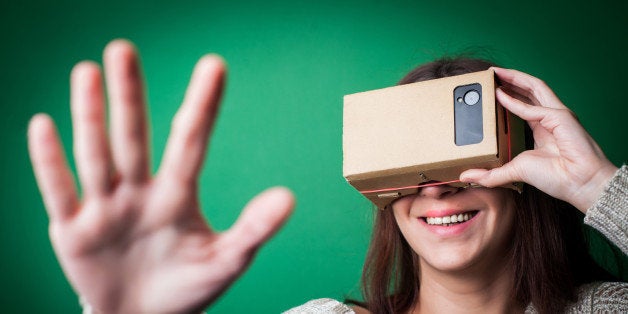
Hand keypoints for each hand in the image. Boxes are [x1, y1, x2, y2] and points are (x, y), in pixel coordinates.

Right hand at [27, 40, 294, 312]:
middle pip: (135, 137)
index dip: (202, 105)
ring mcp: (105, 207)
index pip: (191, 142)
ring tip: (86, 73)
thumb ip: (253, 229)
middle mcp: (140, 191)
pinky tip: (43, 125)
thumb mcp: (226, 260)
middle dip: (130, 96)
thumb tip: (289, 197)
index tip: (214, 65)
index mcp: (178, 195)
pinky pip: (59, 192)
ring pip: (97, 156)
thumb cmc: (188, 287)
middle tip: (123, 49)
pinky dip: (49, 162)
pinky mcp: (73, 230)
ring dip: (90, 117)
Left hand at [460, 67, 616, 212]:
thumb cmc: (556, 177)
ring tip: (495, 72)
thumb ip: (490, 174)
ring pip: (534, 88)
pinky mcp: (560, 117)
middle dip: (510, 79)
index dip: (508, 94)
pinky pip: (533, 107)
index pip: (524, 103)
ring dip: (514, 78)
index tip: (490, 89)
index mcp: (542, 127)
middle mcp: (550, 117)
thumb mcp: (514, 172)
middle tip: (489, 74)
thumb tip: (466, 176)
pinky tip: (499, 95)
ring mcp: (556, 114)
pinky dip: (515, 101)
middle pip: (529, 90)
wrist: (579, 183)